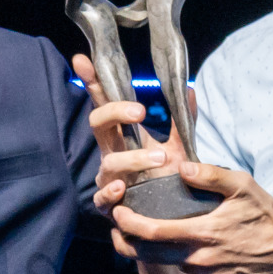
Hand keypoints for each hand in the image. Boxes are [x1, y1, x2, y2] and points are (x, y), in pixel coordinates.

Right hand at [72, 53, 192, 203]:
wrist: (168, 214)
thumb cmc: (165, 176)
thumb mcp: (178, 146)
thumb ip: (182, 120)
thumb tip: (190, 89)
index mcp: (121, 134)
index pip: (105, 102)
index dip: (92, 81)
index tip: (83, 59)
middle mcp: (110, 152)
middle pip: (97, 122)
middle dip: (114, 112)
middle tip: (140, 111)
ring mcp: (107, 178)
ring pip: (109, 162)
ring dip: (134, 158)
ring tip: (161, 158)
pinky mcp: (109, 204)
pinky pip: (102, 198)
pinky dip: (110, 192)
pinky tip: (122, 189)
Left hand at [108, 162, 272, 273]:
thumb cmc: (265, 213)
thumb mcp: (242, 185)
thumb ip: (210, 175)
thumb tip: (181, 167)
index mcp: (202, 234)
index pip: (152, 233)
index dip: (129, 224)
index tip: (117, 212)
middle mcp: (199, 259)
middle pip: (149, 254)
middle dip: (127, 241)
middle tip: (116, 225)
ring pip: (169, 262)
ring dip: (155, 248)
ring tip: (148, 228)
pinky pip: (189, 269)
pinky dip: (181, 255)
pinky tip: (187, 240)